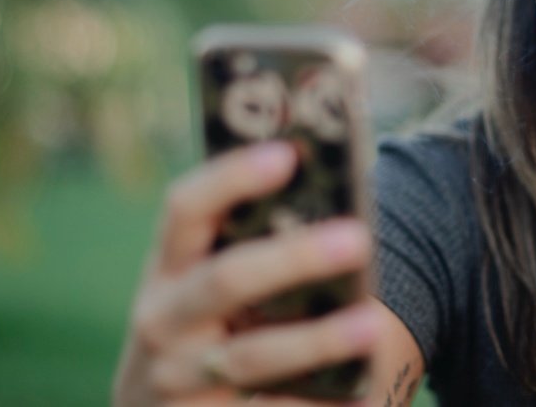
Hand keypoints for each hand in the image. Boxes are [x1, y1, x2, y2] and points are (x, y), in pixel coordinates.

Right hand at [113, 141, 378, 406]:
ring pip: (252, 356)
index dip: (231, 178)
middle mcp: (162, 319)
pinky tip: (359, 392)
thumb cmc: (200, 325)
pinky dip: (315, 402)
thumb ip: (244, 247)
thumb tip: (334, 204)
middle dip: (294, 258)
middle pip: (227, 279)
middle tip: (357, 237)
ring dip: (316, 340)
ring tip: (373, 323)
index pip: (185, 208)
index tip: (287, 154)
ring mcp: (176, 378)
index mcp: (166, 266)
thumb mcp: (200, 281)